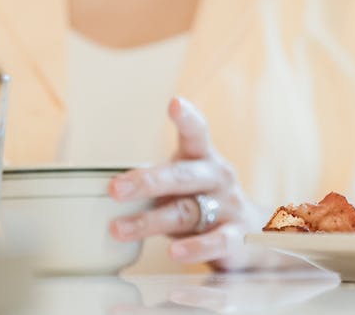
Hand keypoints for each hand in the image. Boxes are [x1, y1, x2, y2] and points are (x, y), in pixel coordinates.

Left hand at [108, 97, 267, 269]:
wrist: (253, 232)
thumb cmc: (205, 202)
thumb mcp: (185, 184)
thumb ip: (156, 181)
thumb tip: (100, 186)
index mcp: (204, 159)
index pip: (197, 134)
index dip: (187, 118)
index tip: (175, 103)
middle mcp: (218, 178)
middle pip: (183, 176)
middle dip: (148, 181)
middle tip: (115, 188)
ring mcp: (229, 206)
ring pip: (187, 211)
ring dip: (150, 221)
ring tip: (119, 229)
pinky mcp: (235, 237)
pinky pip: (215, 241)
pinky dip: (194, 247)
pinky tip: (175, 252)